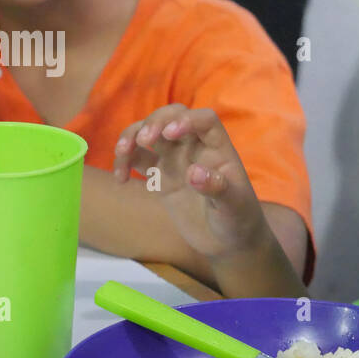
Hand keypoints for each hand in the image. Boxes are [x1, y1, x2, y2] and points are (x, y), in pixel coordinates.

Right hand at [112, 105, 264, 260]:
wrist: (225, 241)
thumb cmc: (237, 219)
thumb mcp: (234, 206)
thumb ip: (217, 188)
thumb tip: (194, 172)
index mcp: (218, 148)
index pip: (204, 120)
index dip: (187, 120)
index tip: (170, 133)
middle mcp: (195, 147)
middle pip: (172, 116)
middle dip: (154, 122)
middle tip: (143, 140)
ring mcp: (175, 159)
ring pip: (149, 132)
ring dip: (132, 135)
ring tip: (122, 153)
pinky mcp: (160, 175)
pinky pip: (137, 158)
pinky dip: (124, 161)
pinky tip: (121, 179)